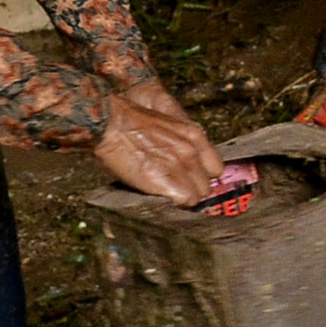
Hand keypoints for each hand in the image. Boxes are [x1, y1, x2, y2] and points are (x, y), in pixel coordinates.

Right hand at [96, 80, 227, 202]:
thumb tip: (188, 165)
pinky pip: (182, 201)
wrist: (110, 123)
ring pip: (196, 197)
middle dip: (192, 190)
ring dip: (182, 198)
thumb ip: (183, 144)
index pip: (215, 169)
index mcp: (195, 136)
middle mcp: (191, 152)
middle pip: (206, 186)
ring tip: (164, 193)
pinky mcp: (165, 181)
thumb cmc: (131, 124)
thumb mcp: (167, 127)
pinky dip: (172, 203)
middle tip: (174, 189)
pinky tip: (159, 196)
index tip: (192, 181)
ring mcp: (179, 167)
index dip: (202, 177)